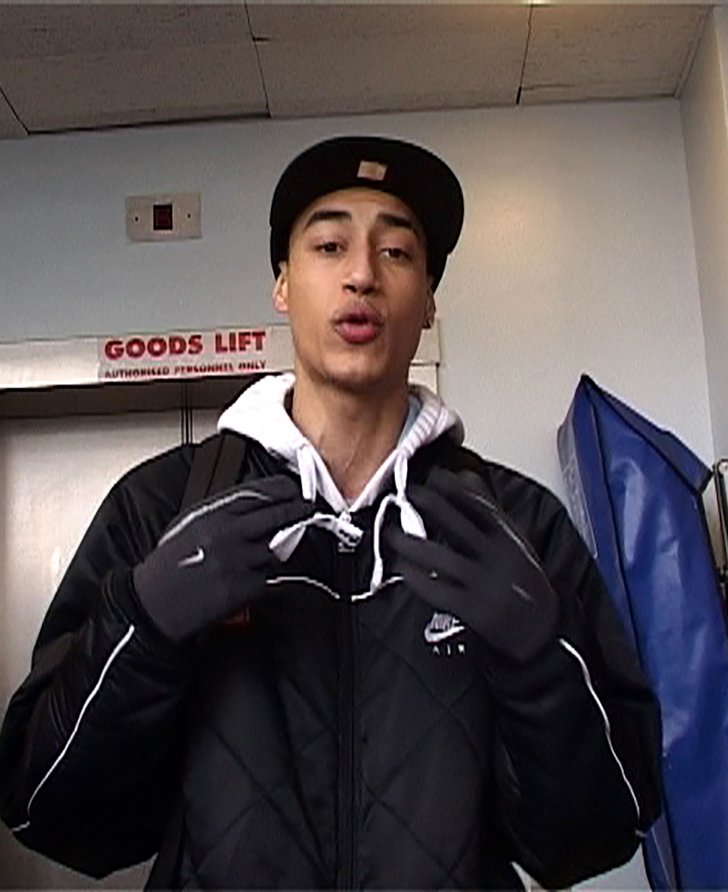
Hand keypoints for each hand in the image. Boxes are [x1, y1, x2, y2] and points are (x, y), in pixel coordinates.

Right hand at [133, 475, 313, 641]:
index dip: (282, 489)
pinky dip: (266, 580)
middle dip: (297, 510)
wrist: (152, 604)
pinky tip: (252, 581)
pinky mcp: (244, 587)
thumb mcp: (188, 526)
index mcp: (211, 515)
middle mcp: (227, 534)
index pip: (257, 494)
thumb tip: (252, 508)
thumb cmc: (166, 568)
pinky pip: (270, 579)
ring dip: (274, 553)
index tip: (293, 489)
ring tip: (258, 558)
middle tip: (307, 509)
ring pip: (275, 549)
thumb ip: (219, 514)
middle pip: (277, 515)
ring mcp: (238, 560)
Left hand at [385, 468, 559, 661]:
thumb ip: (489, 508)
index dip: (454, 489)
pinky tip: (402, 568)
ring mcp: (484, 584)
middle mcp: (497, 558)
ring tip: (391, 533)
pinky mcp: (472, 609)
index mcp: (509, 538)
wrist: (540, 627)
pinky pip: (438, 590)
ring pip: (441, 559)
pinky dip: (416, 578)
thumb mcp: (513, 539)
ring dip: (411, 544)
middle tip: (405, 494)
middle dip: (429, 506)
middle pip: (458, 525)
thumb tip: (464, 475)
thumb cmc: (522, 578)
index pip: (480, 505)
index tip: (433, 475)